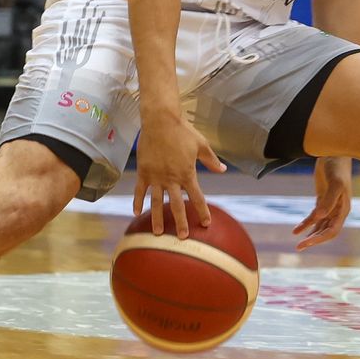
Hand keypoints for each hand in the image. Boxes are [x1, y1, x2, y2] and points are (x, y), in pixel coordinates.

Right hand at [133, 113, 224, 238]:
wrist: (161, 120)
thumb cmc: (183, 131)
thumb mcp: (202, 145)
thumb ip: (211, 160)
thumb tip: (223, 170)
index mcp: (187, 174)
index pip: (197, 197)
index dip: (202, 211)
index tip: (206, 223)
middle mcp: (171, 179)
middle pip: (176, 205)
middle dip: (180, 222)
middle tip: (182, 237)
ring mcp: (155, 176)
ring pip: (156, 202)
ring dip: (157, 218)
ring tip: (158, 233)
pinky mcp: (143, 172)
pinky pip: (139, 190)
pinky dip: (138, 202)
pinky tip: (136, 213)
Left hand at [294, 157, 352, 249]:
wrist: (333, 152)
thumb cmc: (337, 166)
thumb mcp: (335, 183)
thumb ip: (328, 201)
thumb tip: (319, 217)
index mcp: (344, 209)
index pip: (333, 230)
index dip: (320, 239)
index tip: (306, 243)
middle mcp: (338, 210)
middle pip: (326, 231)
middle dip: (314, 240)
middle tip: (299, 248)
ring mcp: (330, 206)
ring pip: (320, 226)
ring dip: (310, 234)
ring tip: (297, 243)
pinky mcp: (322, 200)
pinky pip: (314, 216)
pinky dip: (306, 224)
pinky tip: (296, 230)